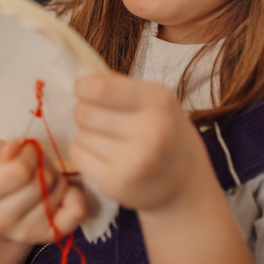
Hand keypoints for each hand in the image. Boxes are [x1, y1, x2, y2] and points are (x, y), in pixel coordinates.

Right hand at [0, 139, 85, 244]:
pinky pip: (76, 211)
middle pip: (42, 181)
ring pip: (58, 190)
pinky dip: (75, 195)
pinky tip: (60, 191)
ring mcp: (25, 233)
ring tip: (41, 178)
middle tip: (34, 165)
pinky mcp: (48, 237)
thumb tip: (15, 148)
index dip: (28, 153)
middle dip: (43, 164)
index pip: (19, 170)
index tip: (24, 152)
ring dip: (56, 176)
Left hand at [70, 74, 203, 212]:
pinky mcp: (118, 184)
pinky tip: (101, 155)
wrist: (185, 180)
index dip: (83, 87)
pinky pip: (78, 156)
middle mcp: (151, 132)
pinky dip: (83, 152)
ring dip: (85, 134)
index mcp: (159, 101)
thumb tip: (80, 79)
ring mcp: (135, 161)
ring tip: (107, 139)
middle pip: (85, 112)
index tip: (83, 90)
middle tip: (99, 118)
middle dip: (85, 111)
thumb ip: (118, 84)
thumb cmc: (163, 131)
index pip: (100, 88)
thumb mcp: (153, 99)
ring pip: (80, 135)